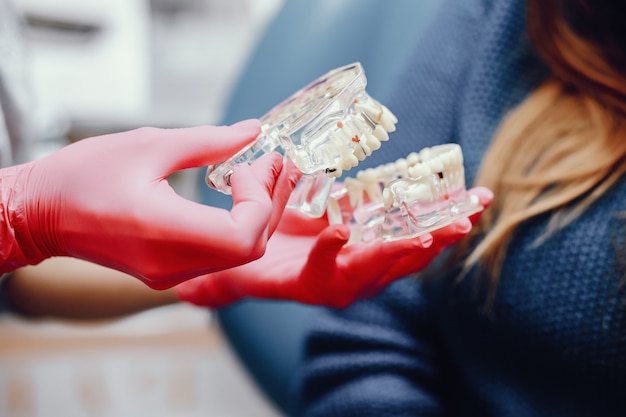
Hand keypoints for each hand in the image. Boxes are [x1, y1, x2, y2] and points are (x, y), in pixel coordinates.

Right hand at [0, 120, 301, 287]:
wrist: (41, 214)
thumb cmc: (83, 175)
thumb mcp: (149, 144)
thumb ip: (208, 141)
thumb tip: (252, 131)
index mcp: (164, 232)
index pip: (244, 235)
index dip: (260, 200)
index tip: (247, 165)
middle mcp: (172, 264)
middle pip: (250, 248)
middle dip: (271, 204)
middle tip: (273, 164)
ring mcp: (171, 274)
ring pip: (240, 255)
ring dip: (259, 214)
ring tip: (261, 174)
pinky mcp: (169, 273)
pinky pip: (220, 256)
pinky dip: (240, 226)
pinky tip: (239, 196)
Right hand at [175, 187, 492, 307]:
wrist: (283, 259)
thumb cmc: (260, 264)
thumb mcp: (236, 274)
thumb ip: (219, 284)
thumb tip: (193, 294)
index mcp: (315, 283)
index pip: (327, 273)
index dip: (335, 253)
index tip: (340, 229)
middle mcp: (350, 276)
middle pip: (385, 265)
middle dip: (413, 247)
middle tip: (441, 228)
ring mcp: (375, 258)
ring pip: (414, 249)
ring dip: (444, 228)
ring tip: (473, 210)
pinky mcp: (388, 239)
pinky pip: (423, 229)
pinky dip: (449, 214)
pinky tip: (476, 199)